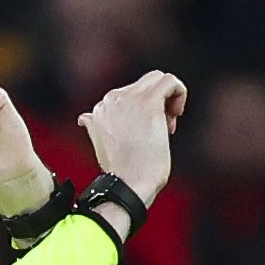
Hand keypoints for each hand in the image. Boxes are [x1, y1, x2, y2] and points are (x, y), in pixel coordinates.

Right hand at [79, 69, 187, 203]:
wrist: (128, 185)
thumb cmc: (121, 173)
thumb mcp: (102, 146)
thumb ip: (95, 127)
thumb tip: (85, 118)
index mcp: (99, 109)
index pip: (130, 95)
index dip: (143, 111)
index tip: (147, 133)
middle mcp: (110, 100)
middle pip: (145, 84)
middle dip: (157, 104)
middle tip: (162, 128)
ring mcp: (128, 99)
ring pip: (158, 79)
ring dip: (168, 100)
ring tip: (168, 125)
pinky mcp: (148, 102)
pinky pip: (170, 81)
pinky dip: (180, 92)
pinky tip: (177, 114)